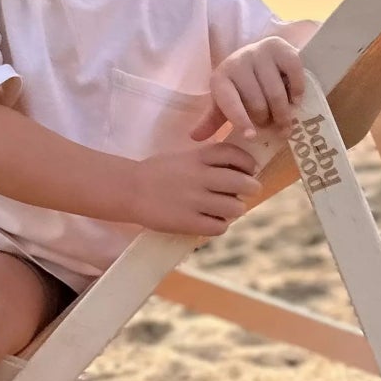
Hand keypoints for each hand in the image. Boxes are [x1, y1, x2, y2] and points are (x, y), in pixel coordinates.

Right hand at [125, 140, 261, 236]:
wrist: (129, 190)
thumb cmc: (156, 173)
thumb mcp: (183, 158)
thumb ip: (207, 161)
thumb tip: (238, 172)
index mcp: (198, 157)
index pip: (234, 154)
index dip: (248, 163)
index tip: (250, 170)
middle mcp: (200, 177)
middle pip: (243, 182)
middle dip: (251, 188)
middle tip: (248, 191)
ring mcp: (195, 200)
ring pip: (235, 207)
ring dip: (235, 209)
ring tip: (226, 210)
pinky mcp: (189, 222)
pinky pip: (219, 226)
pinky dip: (220, 225)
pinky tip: (212, 221)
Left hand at [188, 37, 305, 143]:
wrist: (258, 56)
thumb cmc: (241, 85)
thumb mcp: (225, 101)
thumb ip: (212, 119)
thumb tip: (195, 137)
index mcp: (220, 79)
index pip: (229, 103)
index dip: (240, 121)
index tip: (252, 137)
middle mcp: (237, 61)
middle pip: (258, 103)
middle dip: (267, 120)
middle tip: (273, 127)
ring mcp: (258, 52)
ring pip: (276, 93)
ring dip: (284, 112)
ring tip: (286, 120)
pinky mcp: (279, 46)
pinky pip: (293, 73)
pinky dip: (297, 90)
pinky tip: (296, 99)